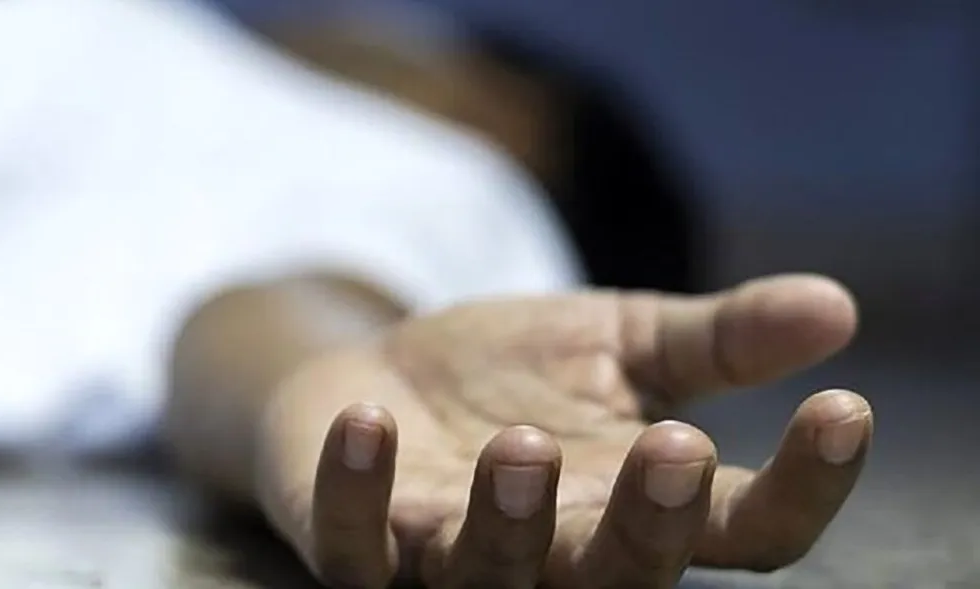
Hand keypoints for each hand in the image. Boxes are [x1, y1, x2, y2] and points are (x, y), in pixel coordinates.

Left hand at [254, 274, 871, 587]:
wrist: (383, 373)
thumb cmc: (512, 372)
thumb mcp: (621, 341)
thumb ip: (715, 338)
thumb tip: (836, 304)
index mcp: (636, 506)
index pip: (746, 533)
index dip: (804, 487)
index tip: (844, 410)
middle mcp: (557, 554)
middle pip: (624, 576)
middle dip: (651, 523)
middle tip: (680, 447)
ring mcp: (451, 555)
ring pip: (492, 575)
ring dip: (510, 521)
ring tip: (526, 443)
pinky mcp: (361, 539)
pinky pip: (355, 542)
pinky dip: (357, 492)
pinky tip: (367, 420)